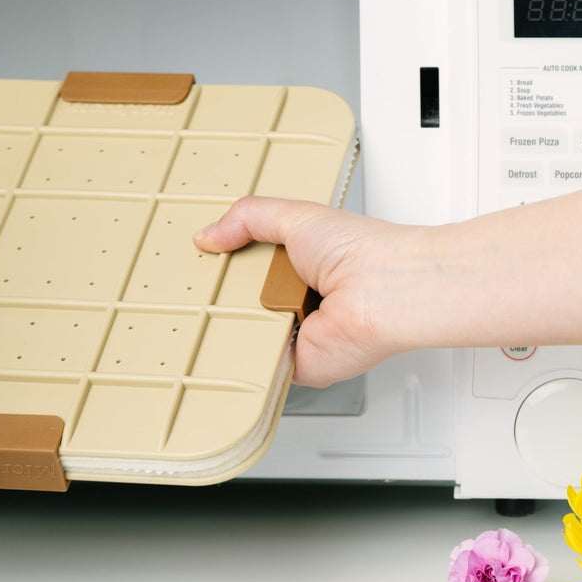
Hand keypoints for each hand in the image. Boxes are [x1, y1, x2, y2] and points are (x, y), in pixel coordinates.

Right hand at [193, 197, 422, 387]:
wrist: (382, 290)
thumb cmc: (359, 250)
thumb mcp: (293, 216)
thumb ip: (247, 218)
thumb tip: (209, 235)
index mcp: (301, 263)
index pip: (252, 267)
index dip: (227, 266)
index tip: (202, 263)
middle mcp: (300, 299)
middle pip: (242, 303)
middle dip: (221, 298)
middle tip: (198, 290)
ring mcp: (298, 333)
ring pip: (246, 335)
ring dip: (232, 326)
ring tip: (216, 312)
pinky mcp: (298, 365)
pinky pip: (259, 366)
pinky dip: (246, 357)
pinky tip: (233, 343)